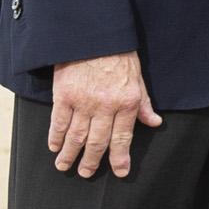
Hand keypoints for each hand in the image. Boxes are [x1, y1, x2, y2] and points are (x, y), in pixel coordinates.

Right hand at [50, 52, 160, 177]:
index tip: (120, 172)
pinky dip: (55, 137)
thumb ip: (144, 103)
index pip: (123, 137)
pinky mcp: (64, 95)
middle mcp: (105, 106)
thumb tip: (154, 122)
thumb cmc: (118, 54)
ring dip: (70, 154)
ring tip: (65, 166)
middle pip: (98, 142)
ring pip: (76, 136)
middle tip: (86, 173)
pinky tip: (54, 147)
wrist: (94, 34)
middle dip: (92, 161)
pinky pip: (59, 122)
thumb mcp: (138, 78)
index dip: (120, 157)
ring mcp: (83, 102)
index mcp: (127, 102)